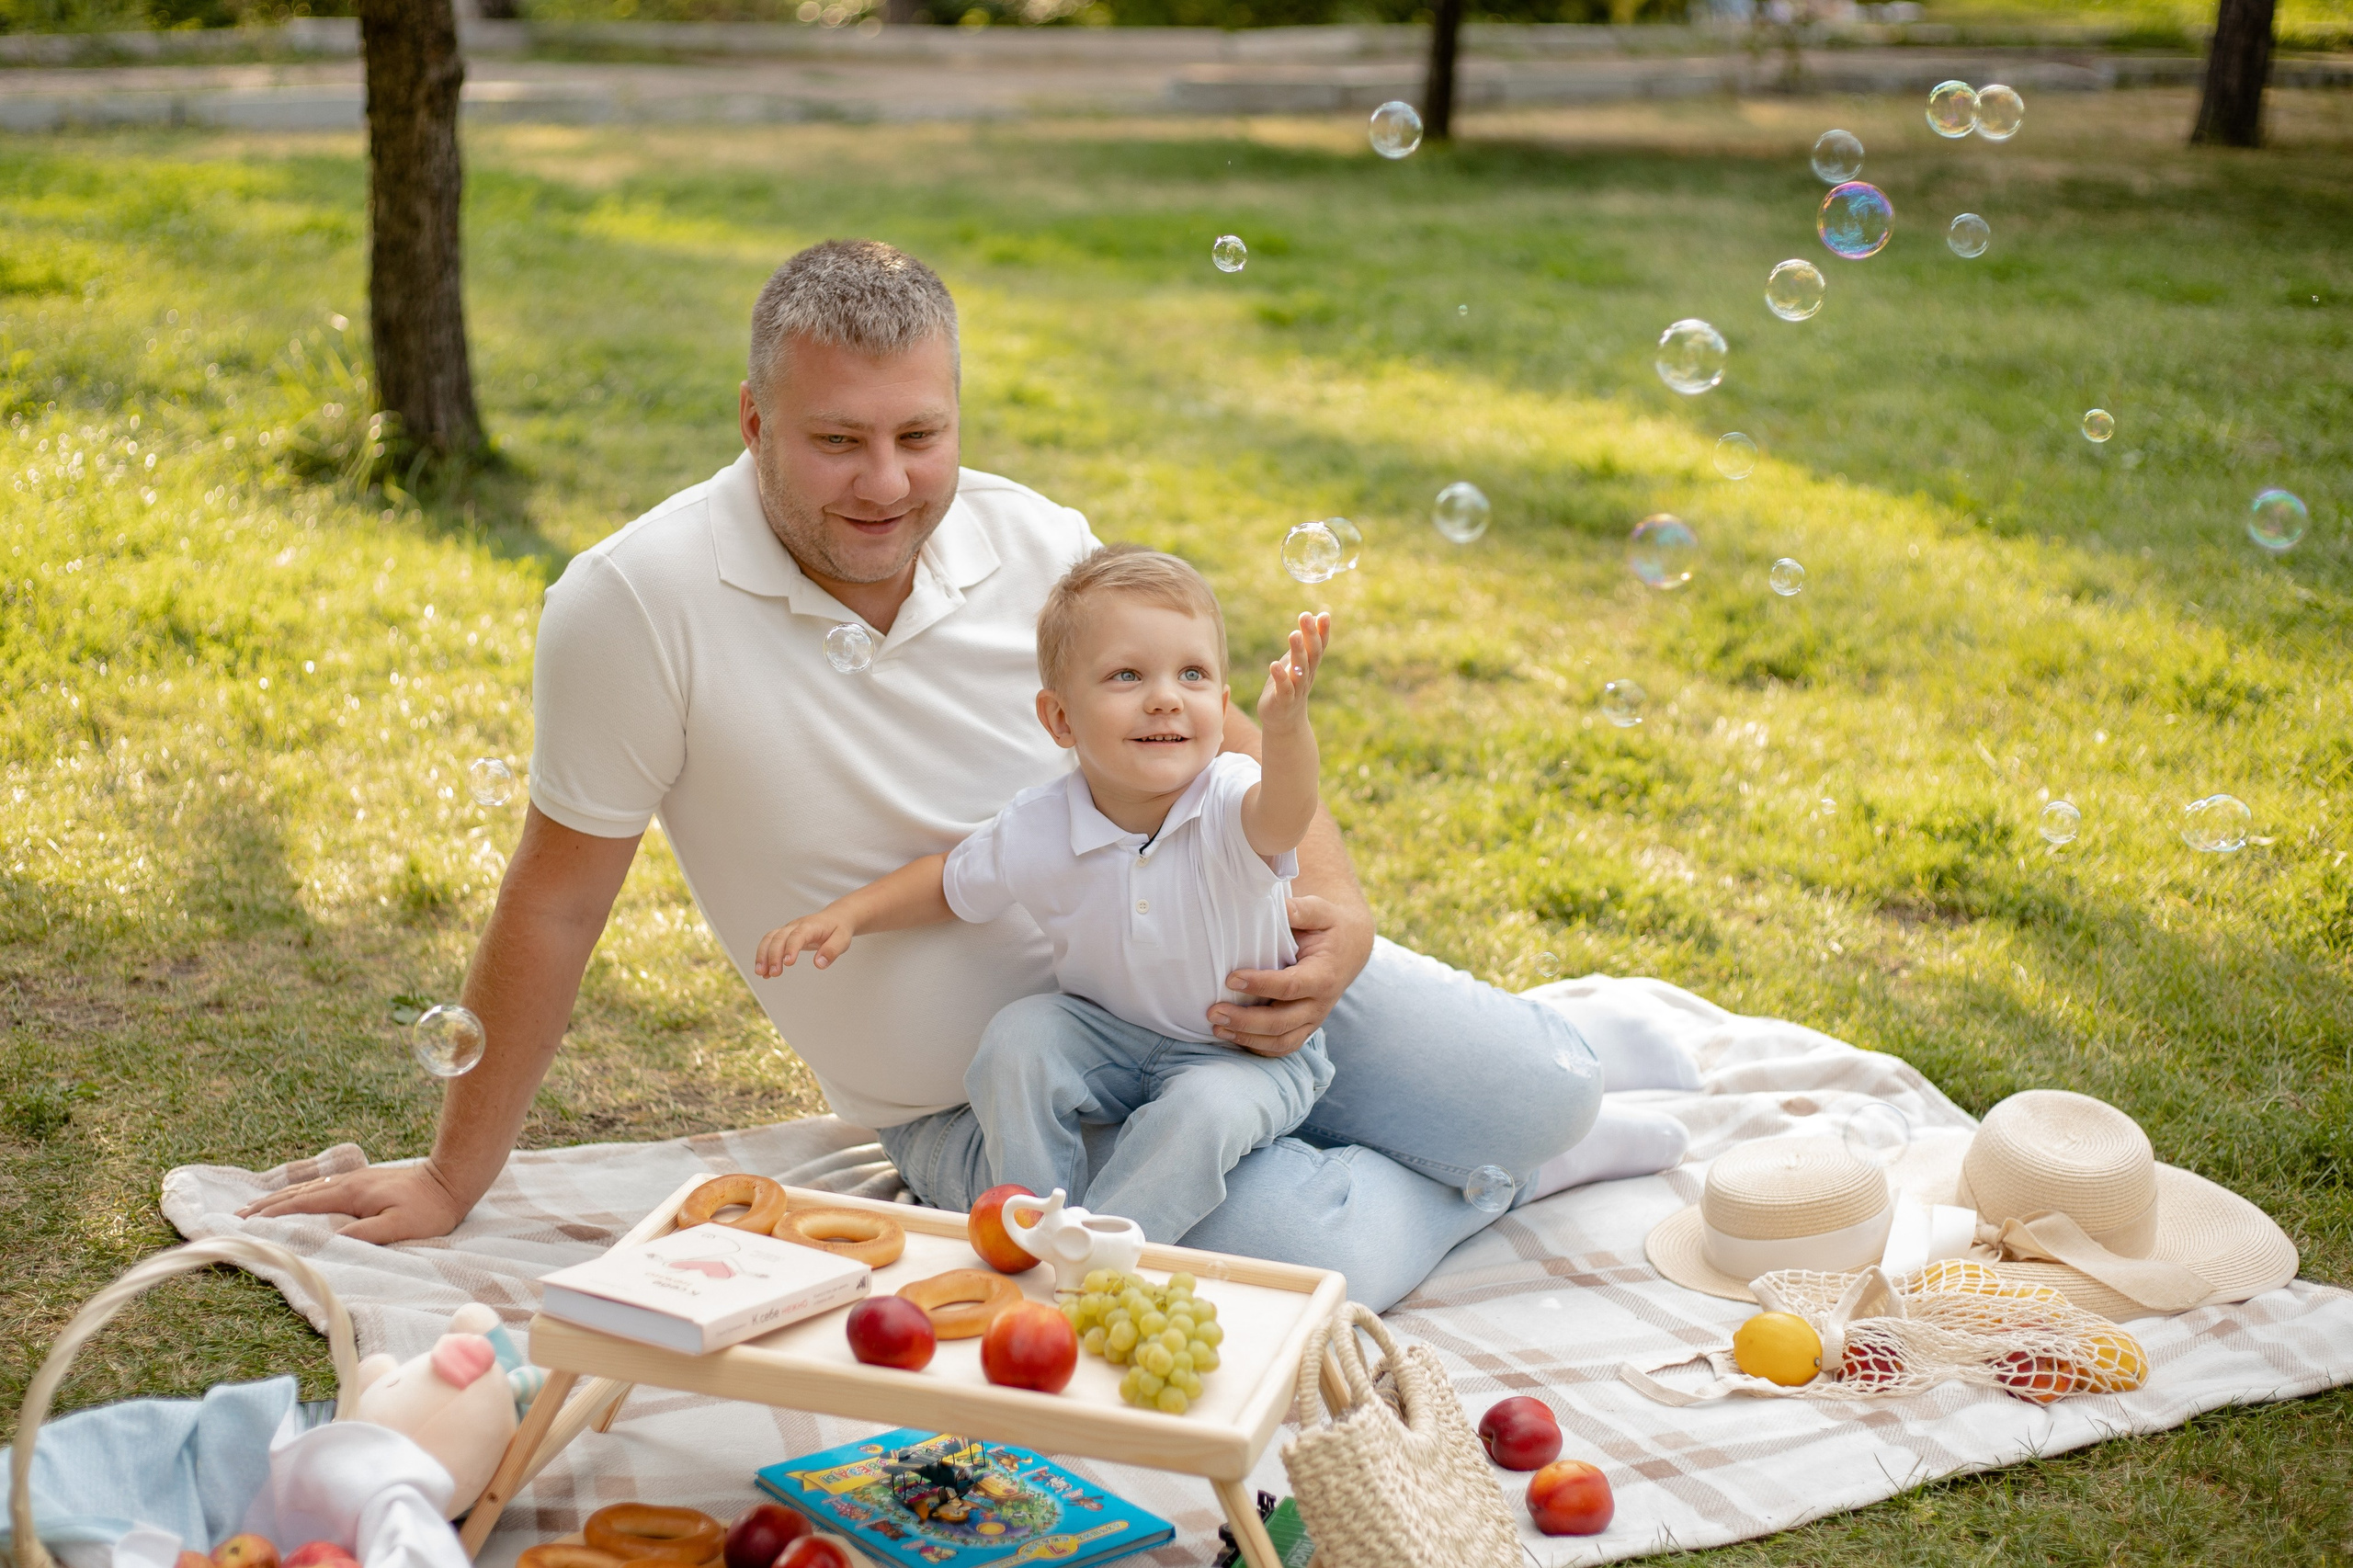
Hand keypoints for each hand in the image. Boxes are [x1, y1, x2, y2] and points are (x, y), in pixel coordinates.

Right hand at [236, 1162, 468, 1245]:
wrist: (450, 1181)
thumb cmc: (428, 1209)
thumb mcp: (398, 1227)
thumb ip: (365, 1233)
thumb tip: (330, 1241)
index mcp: (350, 1194)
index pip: (302, 1205)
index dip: (273, 1214)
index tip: (246, 1222)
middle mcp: (347, 1183)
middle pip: (297, 1193)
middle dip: (266, 1205)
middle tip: (236, 1214)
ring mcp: (354, 1180)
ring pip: (307, 1188)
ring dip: (279, 1197)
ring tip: (256, 1206)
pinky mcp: (363, 1181)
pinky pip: (321, 1187)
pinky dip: (299, 1192)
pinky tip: (295, 1196)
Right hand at [755, 911, 853, 975]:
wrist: (835, 918)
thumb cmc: (838, 929)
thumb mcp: (843, 939)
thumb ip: (832, 950)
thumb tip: (819, 964)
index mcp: (811, 926)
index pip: (798, 935)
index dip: (791, 948)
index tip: (788, 963)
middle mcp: (796, 926)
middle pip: (779, 937)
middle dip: (774, 955)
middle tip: (775, 973)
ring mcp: (788, 930)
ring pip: (770, 939)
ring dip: (763, 955)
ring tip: (761, 973)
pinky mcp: (784, 935)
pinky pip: (770, 943)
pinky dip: (764, 957)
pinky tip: (765, 973)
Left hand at [1208, 893, 1372, 1055]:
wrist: (1350, 949)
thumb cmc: (1329, 928)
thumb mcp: (1320, 912)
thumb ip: (1300, 910)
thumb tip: (1276, 906)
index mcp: (1323, 976)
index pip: (1290, 986)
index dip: (1260, 985)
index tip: (1231, 978)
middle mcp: (1320, 1004)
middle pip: (1281, 1022)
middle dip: (1245, 1020)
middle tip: (1213, 1011)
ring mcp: (1313, 1020)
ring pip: (1281, 1041)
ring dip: (1247, 1038)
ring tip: (1217, 1027)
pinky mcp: (1305, 1028)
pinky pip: (1282, 1048)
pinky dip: (1257, 1047)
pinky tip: (1232, 1036)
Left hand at [1254, 611, 1331, 730]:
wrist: (1283, 721)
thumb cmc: (1289, 685)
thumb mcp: (1297, 661)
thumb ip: (1305, 642)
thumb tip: (1314, 615)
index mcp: (1310, 665)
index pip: (1320, 646)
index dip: (1323, 631)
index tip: (1324, 614)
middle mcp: (1306, 676)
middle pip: (1312, 654)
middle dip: (1310, 635)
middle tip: (1305, 616)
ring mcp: (1296, 689)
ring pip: (1300, 669)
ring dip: (1297, 652)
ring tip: (1293, 634)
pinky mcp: (1283, 701)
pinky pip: (1284, 689)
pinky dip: (1280, 677)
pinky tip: (1274, 665)